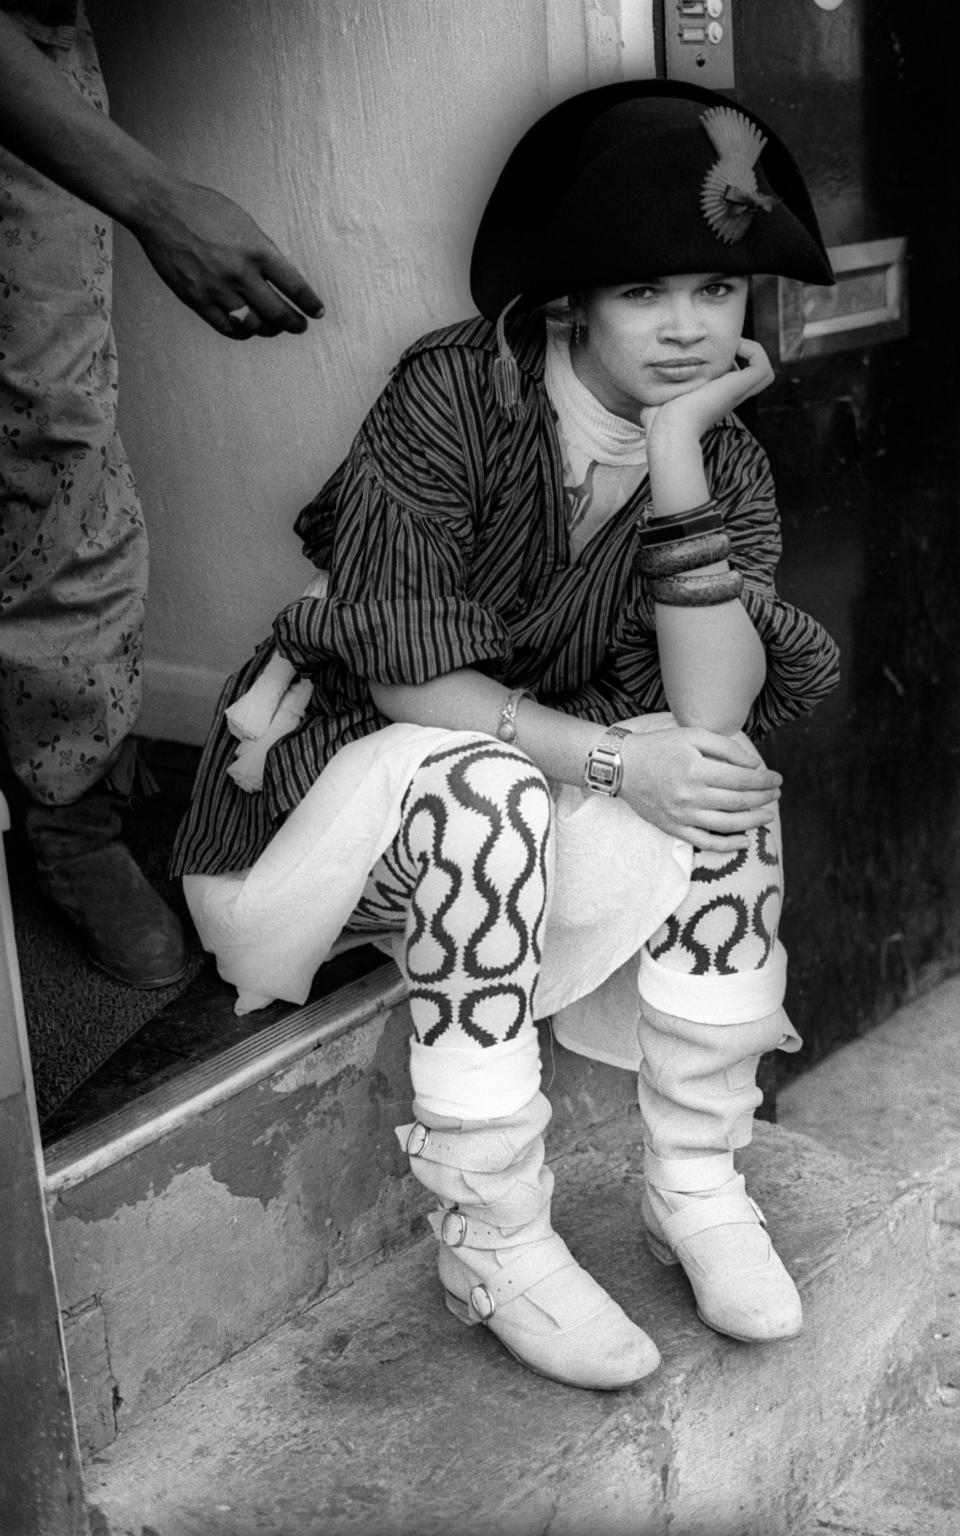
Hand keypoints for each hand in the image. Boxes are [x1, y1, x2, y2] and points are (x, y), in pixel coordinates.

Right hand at [132, 179, 322, 337]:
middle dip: (294, 324)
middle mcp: (241, 274)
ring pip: (254, 325)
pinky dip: (241, 332)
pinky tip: (246, 329)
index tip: (316, 312)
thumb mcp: (244, 222)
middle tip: (299, 326)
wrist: (160, 208)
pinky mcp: (197, 300)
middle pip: (278, 313)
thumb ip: (262, 251)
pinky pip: (227, 328)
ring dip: (268, 329)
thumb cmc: (202, 208)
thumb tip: (279, 277)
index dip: (309, 303)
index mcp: (257, 250)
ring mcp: (218, 289)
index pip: (295, 286)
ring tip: (273, 327)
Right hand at [621, 725, 780, 850]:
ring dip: (753, 820)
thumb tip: (754, 765)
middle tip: (776, 794)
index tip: (777, 778)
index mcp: (697, 770)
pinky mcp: (674, 828)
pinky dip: (728, 845)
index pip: (741, 779)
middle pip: (738, 802)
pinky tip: (744, 841)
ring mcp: (683, 815)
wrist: (622, 766)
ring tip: (768, 814)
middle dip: (763, 798)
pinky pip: (706, 842)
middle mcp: (691, 795)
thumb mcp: (692, 735)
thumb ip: (725, 747)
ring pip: (728, 824)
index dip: (764, 780)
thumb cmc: (659, 747)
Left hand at [641, 339, 774, 444]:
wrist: (668, 431)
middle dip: (744, 353)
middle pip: (754, 377)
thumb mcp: (659, 401)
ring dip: (753, 352)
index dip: (728, 362)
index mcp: (713, 398)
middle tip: (725, 346)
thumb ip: (656, 395)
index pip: (733, 379)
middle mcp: (728, 396)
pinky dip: (753, 351)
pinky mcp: (738, 387)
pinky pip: (762, 366)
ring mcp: (735, 392)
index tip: (710, 354)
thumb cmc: (659, 422)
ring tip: (731, 346)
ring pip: (764, 372)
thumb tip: (642, 399)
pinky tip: (731, 349)